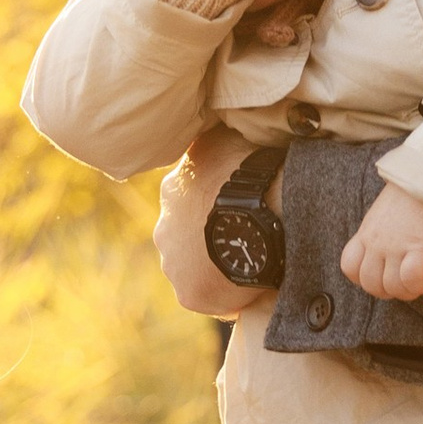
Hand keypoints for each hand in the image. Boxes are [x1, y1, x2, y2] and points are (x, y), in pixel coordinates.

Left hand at [153, 124, 272, 315]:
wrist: (258, 212)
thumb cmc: (251, 169)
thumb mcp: (227, 139)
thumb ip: (216, 141)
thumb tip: (221, 125)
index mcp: (174, 188)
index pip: (191, 200)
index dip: (214, 205)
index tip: (238, 208)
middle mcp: (164, 227)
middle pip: (186, 236)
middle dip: (209, 237)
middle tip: (246, 237)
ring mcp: (173, 263)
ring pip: (194, 268)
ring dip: (215, 265)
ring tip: (252, 264)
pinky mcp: (190, 295)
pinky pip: (212, 298)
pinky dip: (228, 295)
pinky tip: (253, 288)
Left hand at [340, 183, 422, 300]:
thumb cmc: (415, 194)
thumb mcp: (385, 213)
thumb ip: (381, 234)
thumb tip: (389, 254)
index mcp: (366, 232)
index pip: (349, 266)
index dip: (363, 279)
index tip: (382, 277)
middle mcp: (376, 242)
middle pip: (369, 283)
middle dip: (388, 291)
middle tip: (405, 284)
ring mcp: (394, 245)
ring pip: (391, 286)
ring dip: (407, 292)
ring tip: (421, 282)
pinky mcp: (418, 247)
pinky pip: (410, 278)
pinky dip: (419, 284)